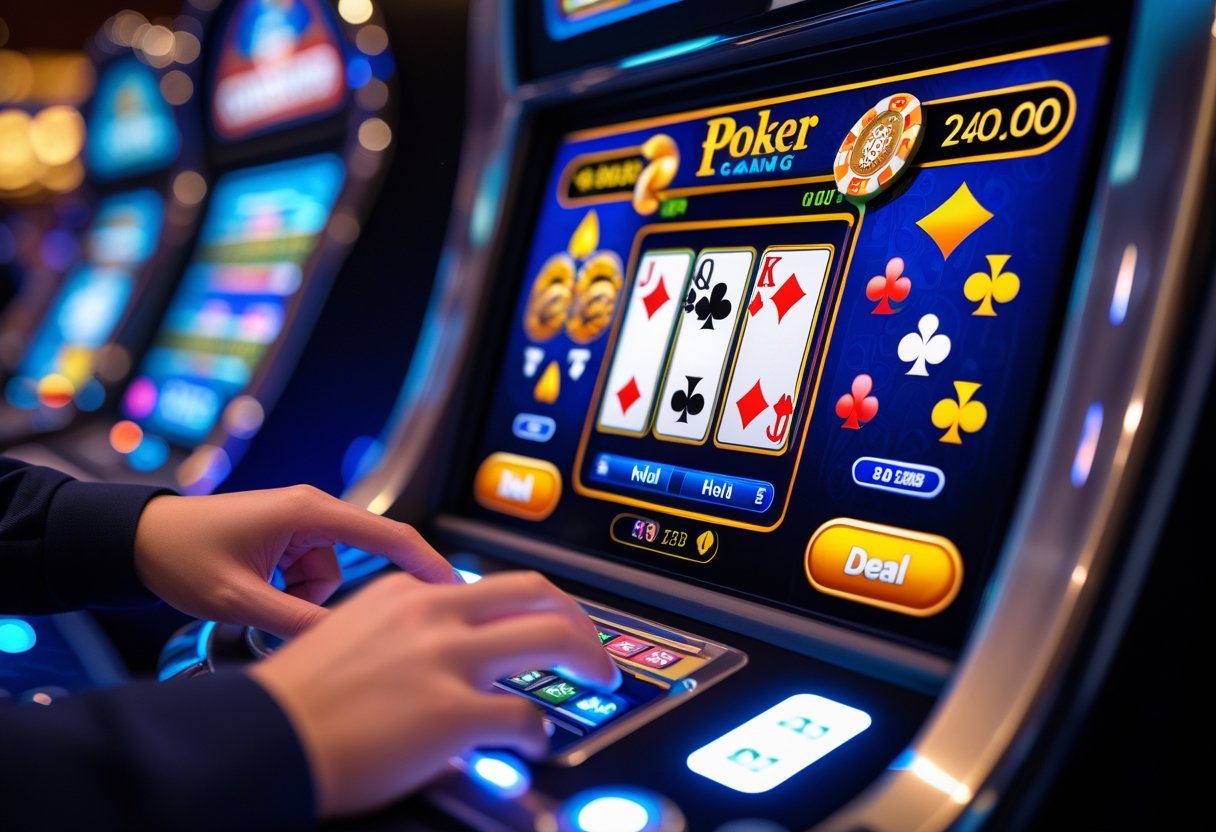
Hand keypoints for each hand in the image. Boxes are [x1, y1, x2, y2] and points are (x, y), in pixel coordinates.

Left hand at [133, 485, 456, 636]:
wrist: (138, 540)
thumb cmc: (182, 555)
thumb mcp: (239, 599)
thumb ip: (296, 622)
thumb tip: (342, 643)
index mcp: (308, 512)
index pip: (388, 534)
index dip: (426, 562)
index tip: (455, 588)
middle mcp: (312, 509)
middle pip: (358, 560)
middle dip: (330, 595)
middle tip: (298, 612)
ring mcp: (301, 521)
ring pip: (332, 574)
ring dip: (303, 596)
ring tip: (255, 598)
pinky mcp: (290, 534)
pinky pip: (312, 572)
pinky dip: (292, 590)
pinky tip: (257, 592)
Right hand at [247, 569, 619, 818]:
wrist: (260, 737)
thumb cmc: (294, 699)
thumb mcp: (350, 634)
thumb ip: (402, 632)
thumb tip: (440, 653)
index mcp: (406, 591)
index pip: (489, 585)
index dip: (526, 607)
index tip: (539, 624)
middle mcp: (433, 614)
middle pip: (535, 595)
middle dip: (577, 619)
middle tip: (592, 647)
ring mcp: (446, 660)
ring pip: (550, 639)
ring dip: (586, 660)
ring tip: (597, 680)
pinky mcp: (452, 712)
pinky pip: (525, 717)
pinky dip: (538, 733)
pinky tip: (531, 744)